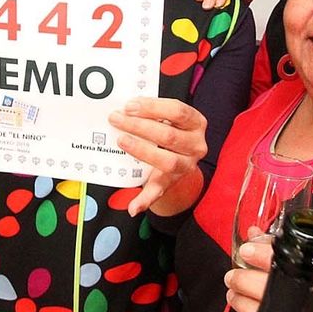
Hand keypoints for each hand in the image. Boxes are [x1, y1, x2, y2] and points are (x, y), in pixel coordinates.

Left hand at [108, 96, 207, 215]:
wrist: (179, 159)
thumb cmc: (170, 131)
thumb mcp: (169, 119)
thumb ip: (152, 113)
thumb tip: (124, 108)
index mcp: (196, 123)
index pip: (178, 111)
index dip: (153, 107)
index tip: (130, 105)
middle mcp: (196, 145)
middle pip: (168, 136)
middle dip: (139, 126)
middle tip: (116, 119)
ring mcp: (186, 166)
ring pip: (166, 161)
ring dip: (141, 150)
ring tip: (121, 140)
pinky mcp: (171, 183)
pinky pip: (159, 192)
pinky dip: (144, 200)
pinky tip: (133, 206)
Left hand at [228, 241, 312, 311]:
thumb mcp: (309, 277)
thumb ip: (277, 255)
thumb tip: (253, 234)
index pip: (279, 259)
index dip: (258, 253)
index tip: (246, 250)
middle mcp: (304, 302)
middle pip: (259, 285)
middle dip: (239, 279)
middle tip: (233, 277)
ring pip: (249, 309)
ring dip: (237, 299)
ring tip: (236, 295)